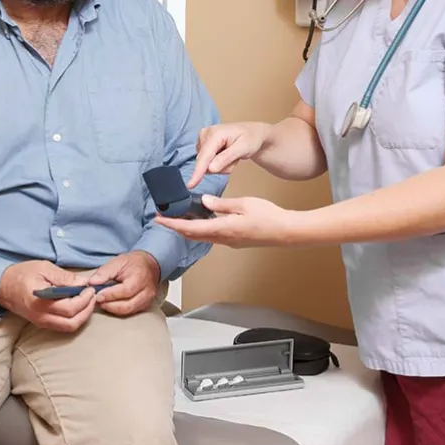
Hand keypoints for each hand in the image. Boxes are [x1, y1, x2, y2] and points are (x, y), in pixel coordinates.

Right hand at [0, 260, 95, 332]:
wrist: (3, 286)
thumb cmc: (22, 274)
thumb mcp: (44, 268)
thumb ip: (64, 277)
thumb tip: (83, 283)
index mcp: (41, 302)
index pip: (70, 308)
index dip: (85, 299)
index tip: (90, 288)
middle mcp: (42, 316)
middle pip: (72, 323)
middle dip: (87, 310)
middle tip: (92, 295)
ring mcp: (41, 322)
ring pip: (68, 327)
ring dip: (82, 316)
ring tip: (87, 300)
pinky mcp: (42, 323)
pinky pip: (62, 326)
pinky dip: (74, 318)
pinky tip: (78, 305)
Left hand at [74, 251, 160, 316]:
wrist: (149, 264)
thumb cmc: (133, 263)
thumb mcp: (118, 261)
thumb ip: (104, 272)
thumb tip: (92, 283)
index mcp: (140, 277)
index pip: (125, 291)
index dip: (110, 295)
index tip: (97, 295)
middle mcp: (147, 291)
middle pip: (128, 305)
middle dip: (110, 305)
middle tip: (98, 301)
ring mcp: (148, 299)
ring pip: (129, 311)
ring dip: (113, 309)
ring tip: (103, 302)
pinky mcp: (146, 305)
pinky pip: (131, 312)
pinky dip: (119, 310)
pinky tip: (111, 304)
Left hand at [155, 195, 295, 247]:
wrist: (285, 232)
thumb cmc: (268, 216)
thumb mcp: (243, 204)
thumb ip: (221, 204)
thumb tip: (204, 202)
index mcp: (222, 229)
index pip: (190, 228)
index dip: (172, 224)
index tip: (159, 220)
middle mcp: (223, 239)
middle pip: (192, 235)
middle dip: (176, 226)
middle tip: (164, 216)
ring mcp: (229, 242)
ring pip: (202, 236)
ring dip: (188, 228)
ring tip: (179, 216)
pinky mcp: (235, 241)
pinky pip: (212, 235)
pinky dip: (201, 228)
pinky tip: (202, 219)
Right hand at [186, 122, 270, 188]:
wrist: (253, 134)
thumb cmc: (250, 138)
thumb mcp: (243, 148)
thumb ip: (226, 158)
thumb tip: (210, 168)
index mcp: (215, 133)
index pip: (204, 156)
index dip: (197, 171)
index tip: (191, 184)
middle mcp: (205, 134)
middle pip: (205, 162)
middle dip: (221, 166)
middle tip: (235, 158)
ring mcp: (203, 139)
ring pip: (206, 165)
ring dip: (221, 166)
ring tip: (232, 155)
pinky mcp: (204, 145)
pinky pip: (208, 163)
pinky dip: (219, 163)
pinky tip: (227, 155)